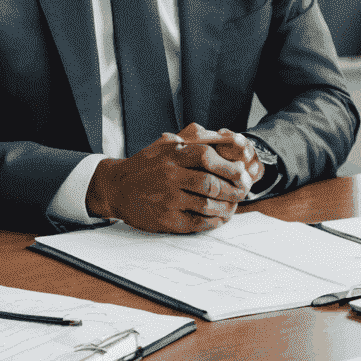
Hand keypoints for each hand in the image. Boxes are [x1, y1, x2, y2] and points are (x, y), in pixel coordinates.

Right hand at [86, 126, 252, 231]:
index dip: (229, 166)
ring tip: (234, 205)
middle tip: (244, 191)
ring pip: (207, 204)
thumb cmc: (145, 166)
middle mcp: (169, 175)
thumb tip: (226, 137)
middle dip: (234, 189)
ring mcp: (167, 199)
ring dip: (227, 207)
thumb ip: (192, 140)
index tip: (243, 173)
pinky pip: (197, 222)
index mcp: (171, 154)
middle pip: (211, 183)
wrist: (116, 188)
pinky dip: (213, 222)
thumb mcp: (164, 145)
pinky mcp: (166, 219)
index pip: (207, 157)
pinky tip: (219, 218)